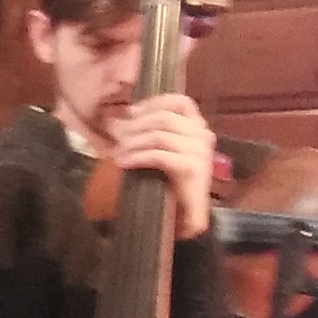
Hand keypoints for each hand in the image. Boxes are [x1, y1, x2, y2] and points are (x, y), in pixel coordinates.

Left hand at [115, 92, 217, 240]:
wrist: (186, 216)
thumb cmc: (170, 182)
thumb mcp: (159, 151)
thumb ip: (145, 133)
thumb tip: (114, 121)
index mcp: (198, 128)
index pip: (181, 102)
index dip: (154, 102)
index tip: (130, 111)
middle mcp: (203, 135)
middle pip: (164, 118)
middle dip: (135, 125)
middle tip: (115, 137)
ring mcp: (200, 152)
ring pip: (160, 135)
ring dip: (133, 142)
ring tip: (117, 153)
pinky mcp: (193, 169)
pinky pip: (159, 155)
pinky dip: (137, 157)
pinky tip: (123, 163)